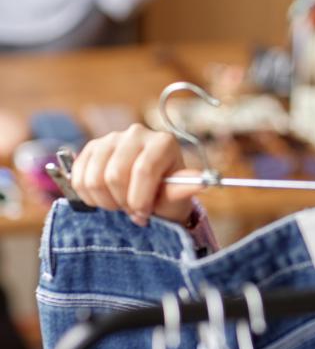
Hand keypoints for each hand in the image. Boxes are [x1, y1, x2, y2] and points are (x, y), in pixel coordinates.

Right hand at [70, 124, 203, 226]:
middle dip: (122, 202)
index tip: (143, 215)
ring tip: (120, 204)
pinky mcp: (92, 147)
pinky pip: (78, 177)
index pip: (143, 170)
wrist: (150, 192)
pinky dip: (88, 196)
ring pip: (93, 178)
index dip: (139, 198)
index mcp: (163, 142)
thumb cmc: (167, 194)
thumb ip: (183, 190)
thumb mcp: (176, 196)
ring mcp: (111, 138)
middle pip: (115, 175)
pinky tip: (105, 197)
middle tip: (132, 211)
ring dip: (104, 201)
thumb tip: (202, 182)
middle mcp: (137, 133)